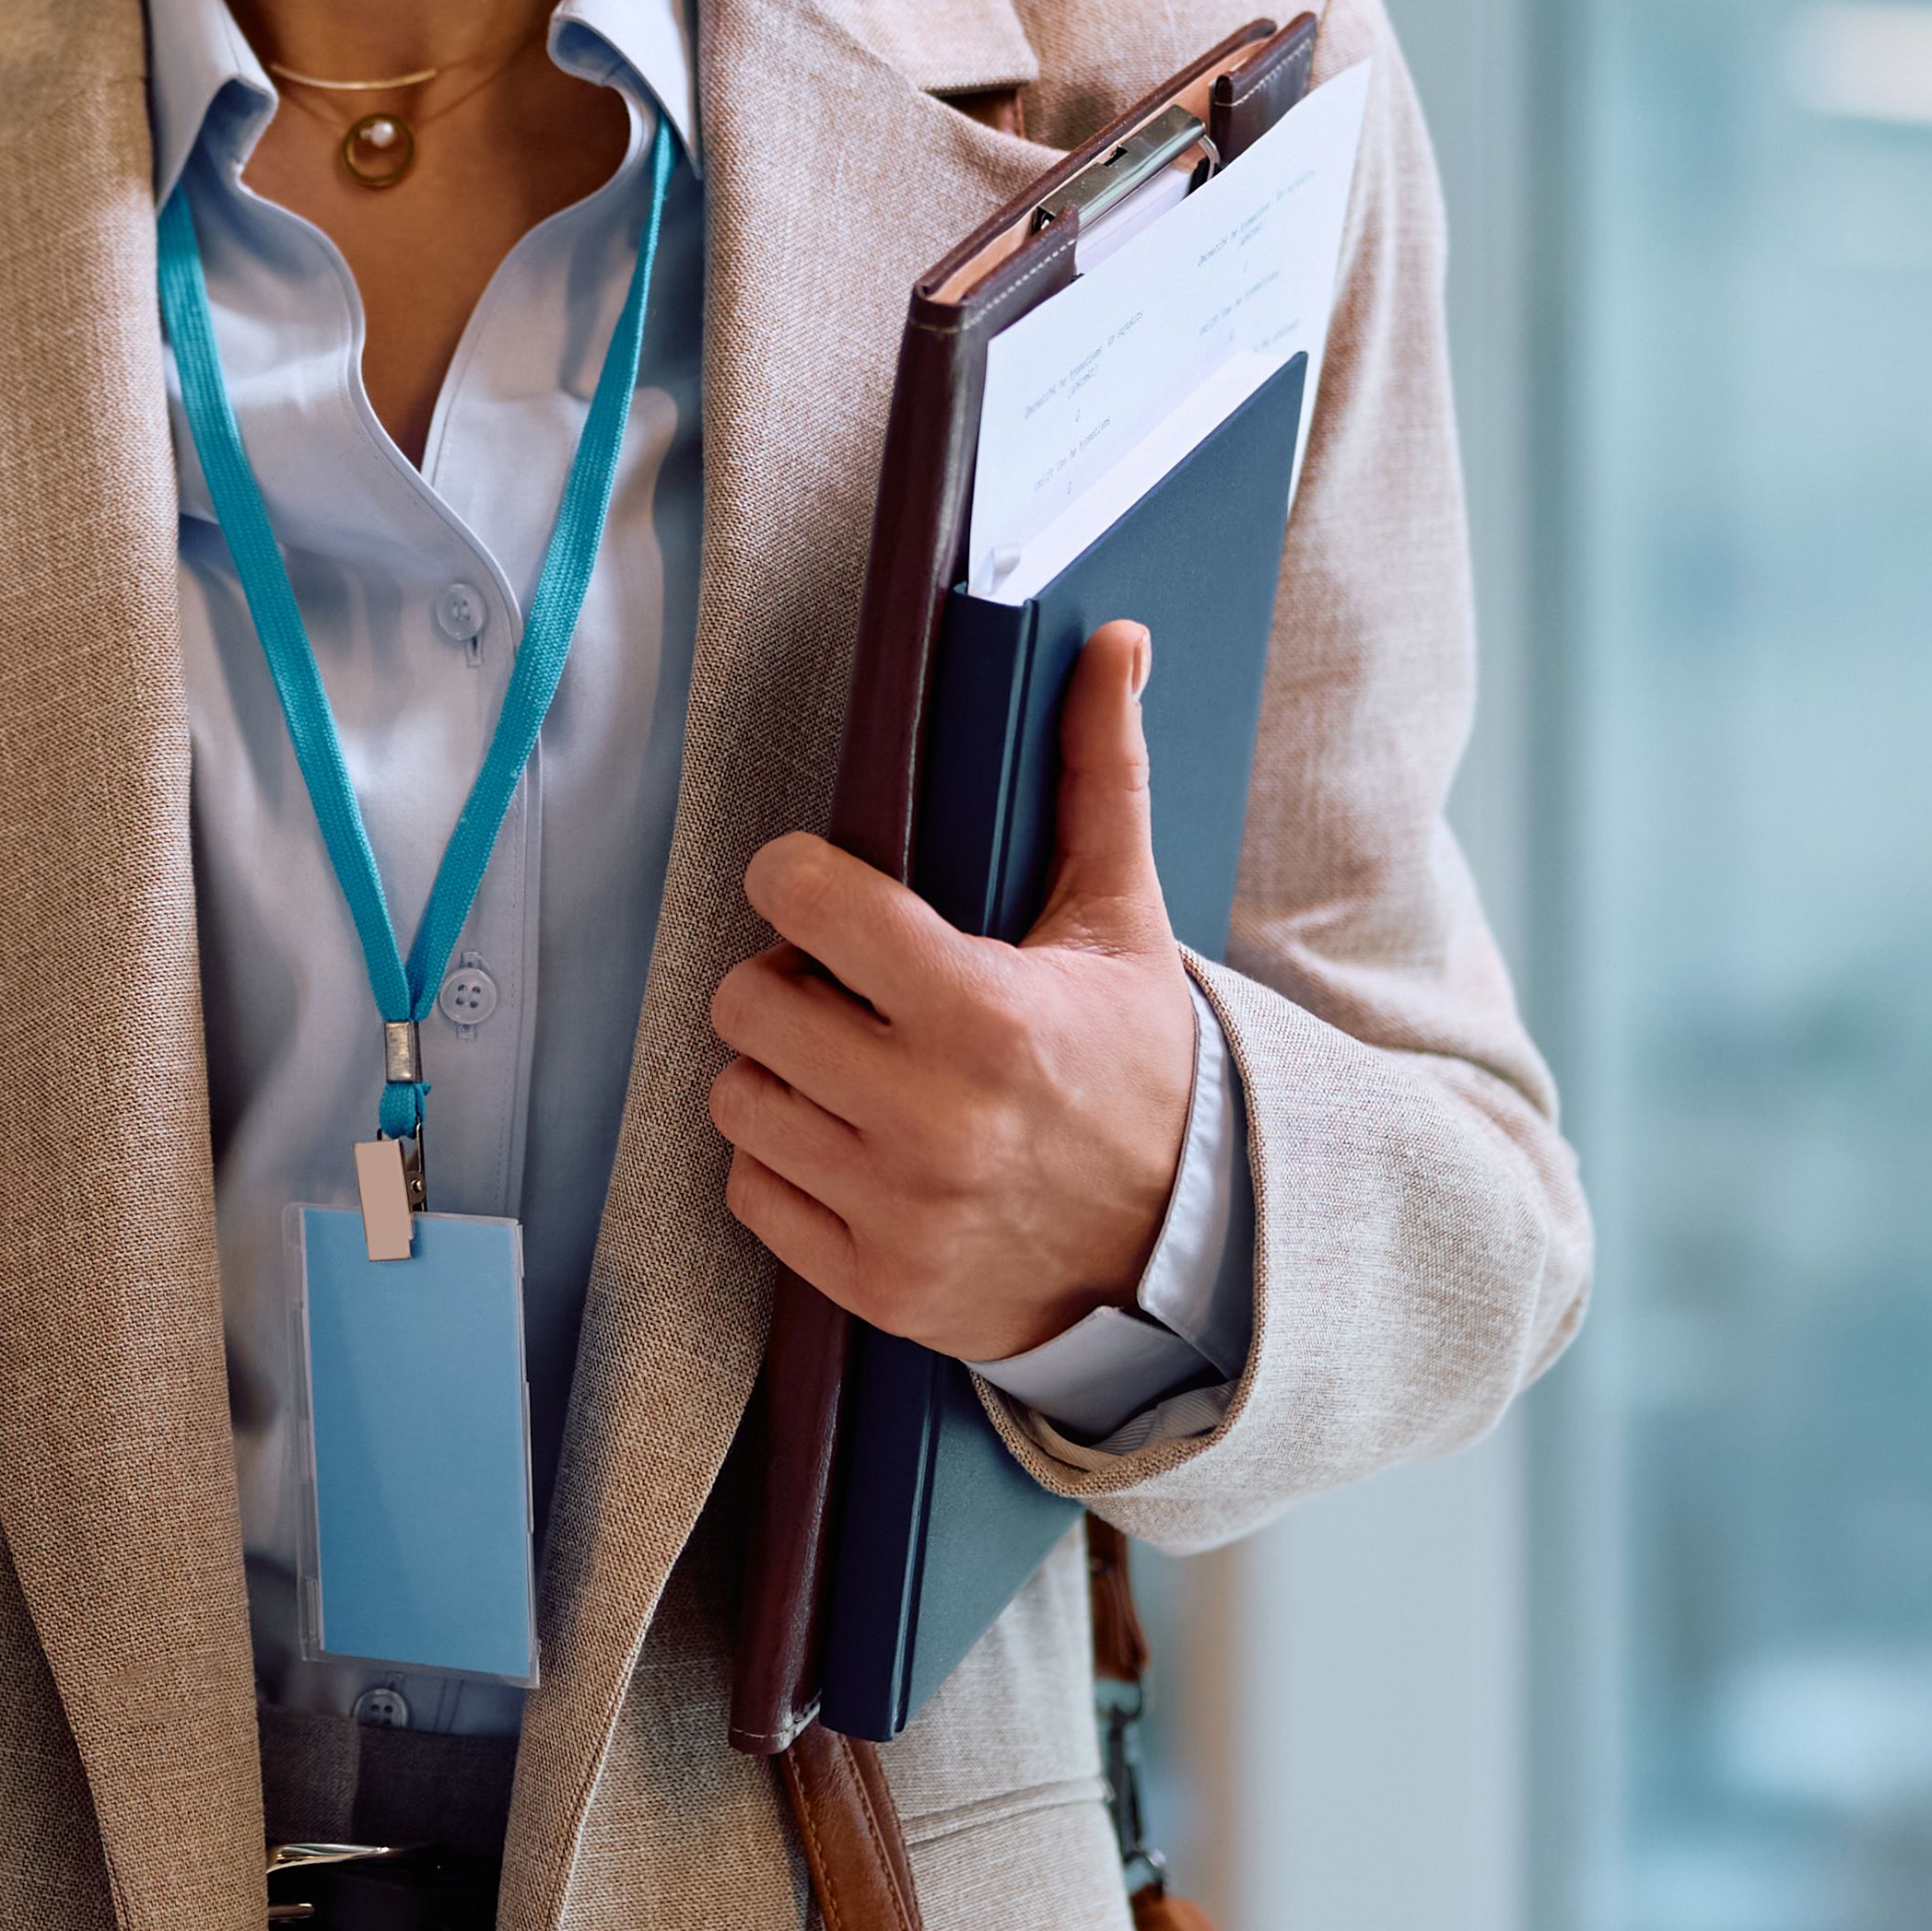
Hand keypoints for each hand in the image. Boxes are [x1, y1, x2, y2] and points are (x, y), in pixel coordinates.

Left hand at [707, 619, 1192, 1361]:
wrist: (1195, 1245)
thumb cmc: (1143, 1063)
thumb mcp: (1120, 918)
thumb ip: (1098, 775)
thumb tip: (1113, 642)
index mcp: (986, 1014)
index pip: (805, 904)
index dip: (795, 881)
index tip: (815, 889)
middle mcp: (935, 1120)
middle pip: (745, 1005)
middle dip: (784, 985)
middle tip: (841, 992)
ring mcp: (903, 1213)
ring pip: (737, 1100)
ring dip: (777, 1077)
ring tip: (847, 1068)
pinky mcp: (880, 1288)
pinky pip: (751, 1195)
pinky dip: (785, 1168)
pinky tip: (851, 1147)